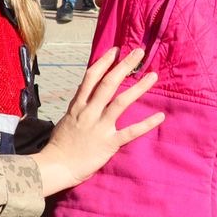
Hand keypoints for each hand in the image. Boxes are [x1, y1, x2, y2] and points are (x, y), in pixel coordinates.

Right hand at [34, 48, 163, 192]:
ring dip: (138, 87)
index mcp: (78, 105)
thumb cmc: (60, 145)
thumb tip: (86, 93)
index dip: (104, 62)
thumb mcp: (66, 119)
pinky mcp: (109, 143)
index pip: (91, 77)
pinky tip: (160, 116)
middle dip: (124, 66)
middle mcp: (89, 112)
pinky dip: (146, 124)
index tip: (116, 50)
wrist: (56, 166)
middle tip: (139, 52)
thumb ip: (79, 106)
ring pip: (121, 102)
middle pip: (108, 83)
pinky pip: (130, 132)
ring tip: (153, 76)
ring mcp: (99, 127)